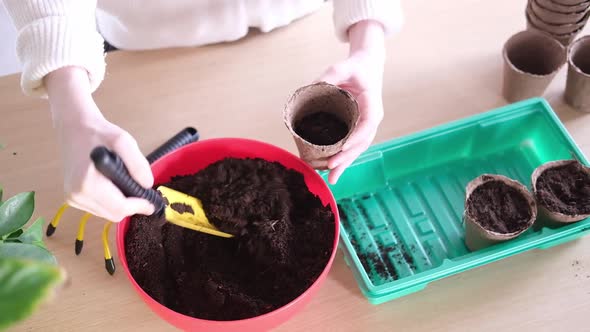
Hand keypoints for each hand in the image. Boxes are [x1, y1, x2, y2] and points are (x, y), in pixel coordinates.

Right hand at [46, 67, 154, 220]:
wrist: (74, 128)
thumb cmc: (99, 134)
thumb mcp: (124, 141)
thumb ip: (138, 164)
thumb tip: (147, 185)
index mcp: (87, 183)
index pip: (119, 207)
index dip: (139, 207)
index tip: (152, 203)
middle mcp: (76, 195)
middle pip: (114, 214)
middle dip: (131, 206)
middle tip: (142, 192)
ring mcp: (72, 198)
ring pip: (107, 214)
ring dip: (121, 205)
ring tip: (126, 184)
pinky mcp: (73, 198)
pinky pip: (99, 209)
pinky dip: (111, 203)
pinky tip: (114, 187)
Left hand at [316, 20, 385, 184]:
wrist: (366, 66)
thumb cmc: (355, 67)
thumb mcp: (343, 67)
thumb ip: (329, 75)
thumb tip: (311, 87)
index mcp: (372, 105)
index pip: (367, 124)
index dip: (356, 138)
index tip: (343, 147)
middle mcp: (372, 118)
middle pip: (362, 142)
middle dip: (348, 157)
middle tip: (331, 168)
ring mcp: (366, 125)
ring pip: (357, 148)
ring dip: (346, 163)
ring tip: (332, 178)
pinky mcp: (357, 128)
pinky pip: (352, 145)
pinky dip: (344, 158)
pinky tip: (332, 170)